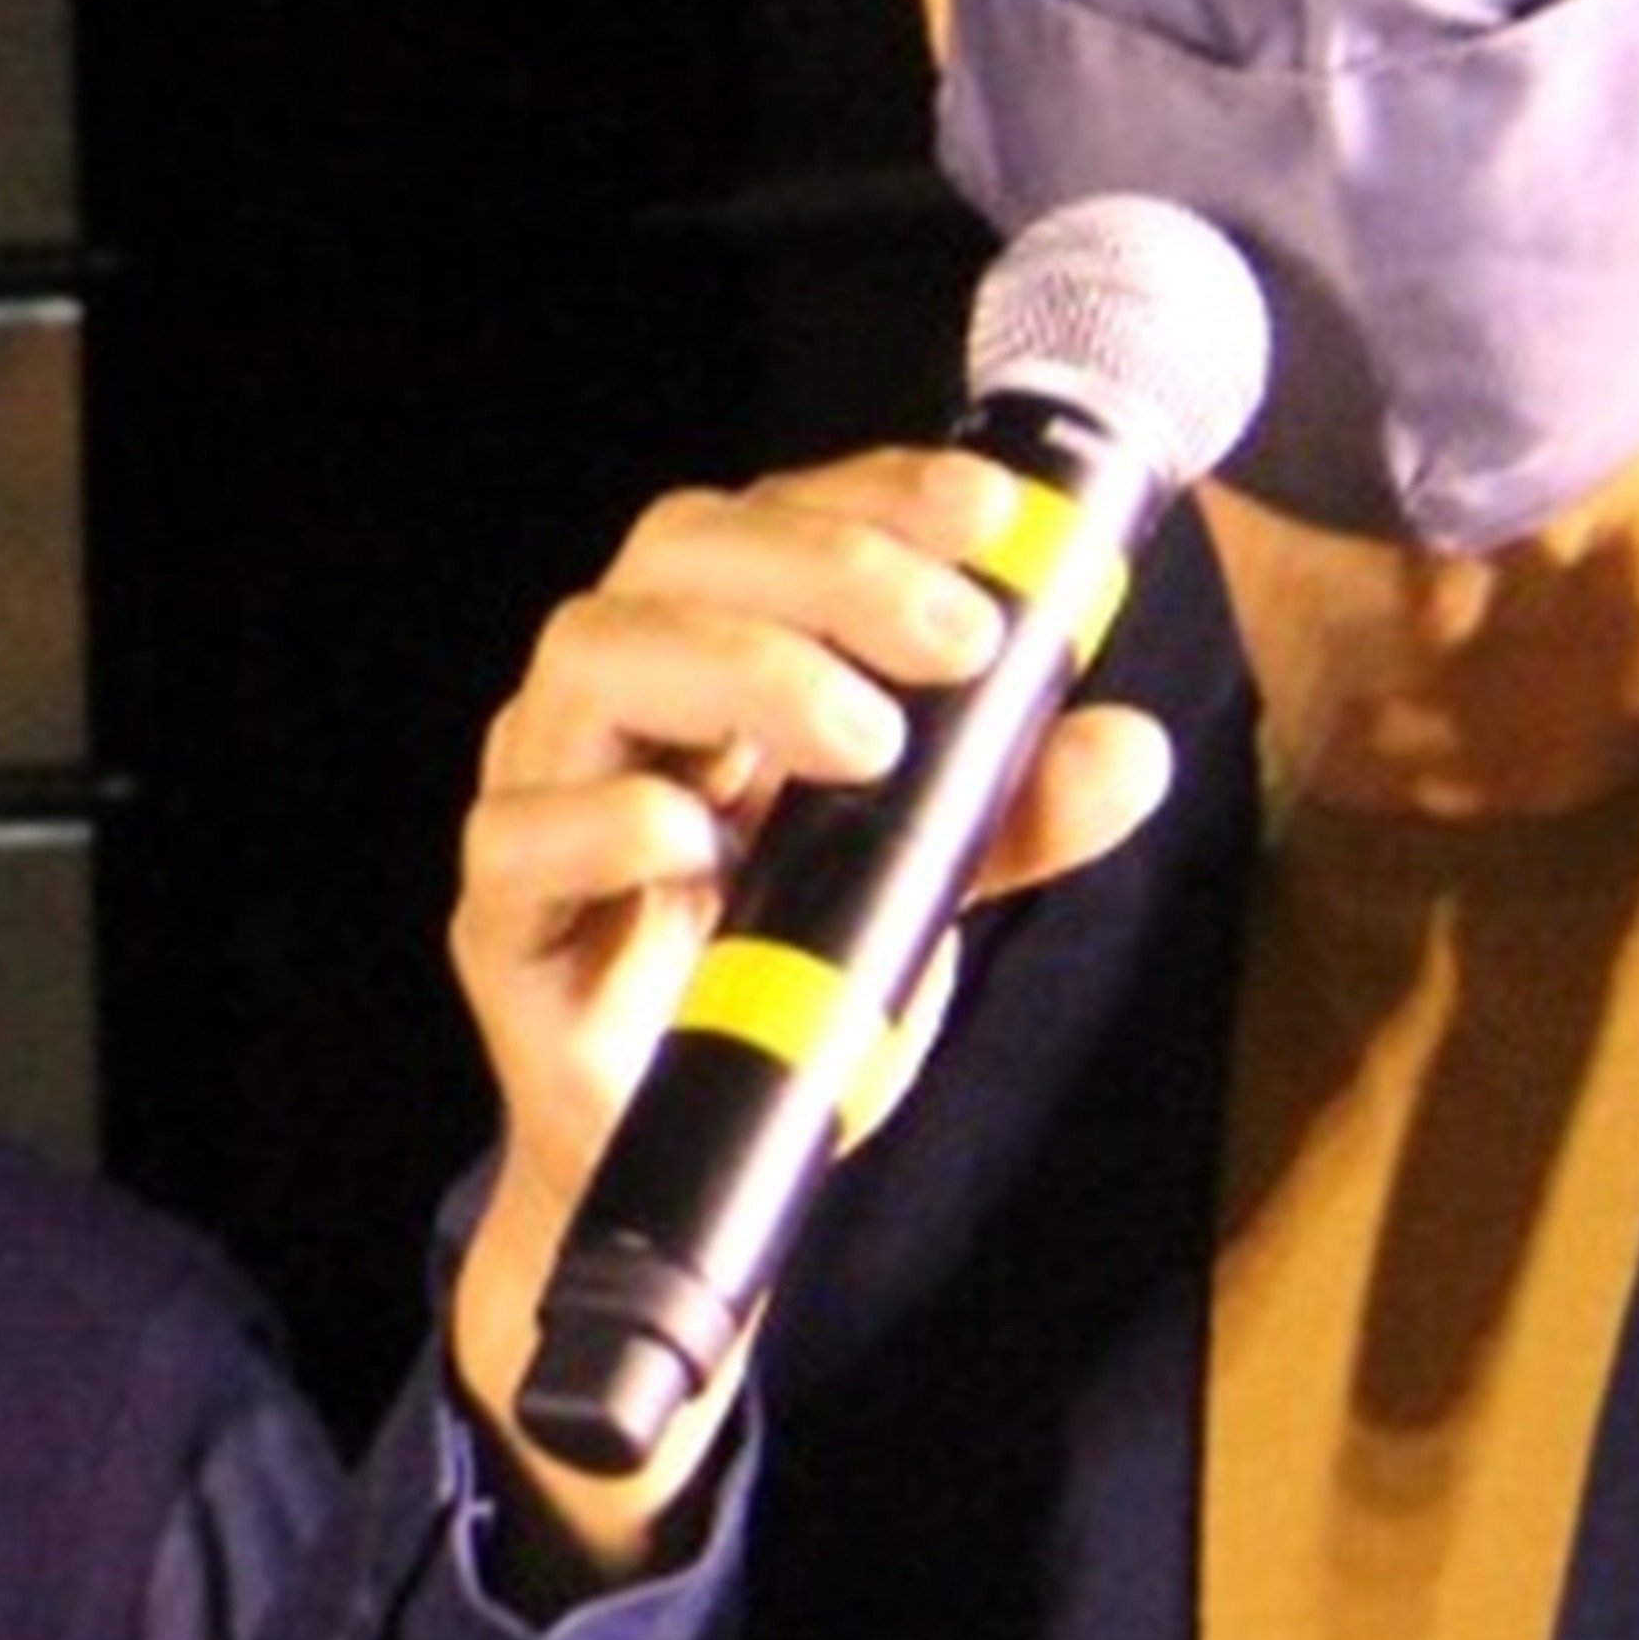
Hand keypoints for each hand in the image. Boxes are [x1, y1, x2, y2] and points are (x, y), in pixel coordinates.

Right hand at [447, 445, 1170, 1542]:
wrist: (689, 1147)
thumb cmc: (786, 979)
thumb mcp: (925, 882)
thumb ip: (1016, 813)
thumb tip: (1135, 749)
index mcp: (714, 654)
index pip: (776, 519)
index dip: (875, 492)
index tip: (993, 514)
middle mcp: (619, 696)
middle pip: (678, 554)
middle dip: (828, 571)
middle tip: (959, 643)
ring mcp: (546, 793)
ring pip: (592, 660)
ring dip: (740, 671)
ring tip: (870, 741)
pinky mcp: (503, 916)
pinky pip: (521, 839)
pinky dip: (613, 824)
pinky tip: (706, 846)